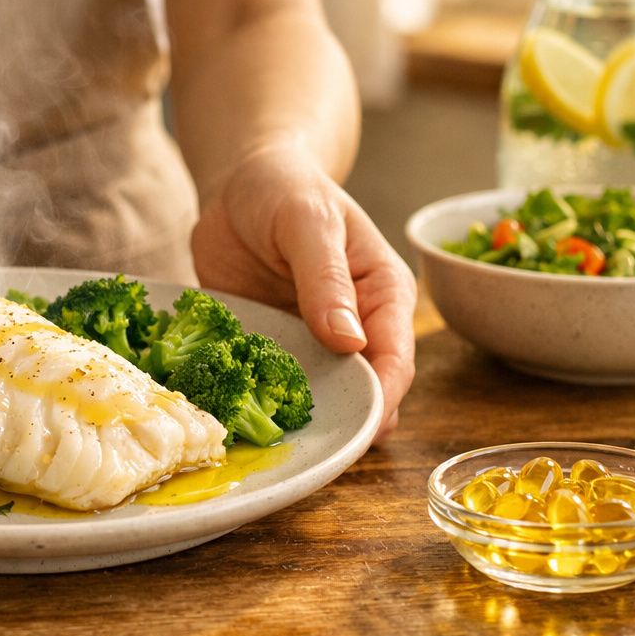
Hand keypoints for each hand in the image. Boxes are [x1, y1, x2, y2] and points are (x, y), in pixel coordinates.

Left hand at [190, 139, 416, 438]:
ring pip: (320, 400)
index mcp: (384, 295)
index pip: (395, 360)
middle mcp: (357, 328)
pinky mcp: (274, 351)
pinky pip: (272, 390)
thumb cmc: (286, 189)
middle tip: (309, 452)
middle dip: (342, 423)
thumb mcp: (308, 221)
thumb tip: (349, 341)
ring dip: (300, 422)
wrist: (241, 184)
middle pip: (362, 393)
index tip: (356, 428)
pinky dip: (260, 406)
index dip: (380, 398)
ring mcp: (313, 345)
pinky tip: (239, 421)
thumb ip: (326, 278)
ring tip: (273, 445)